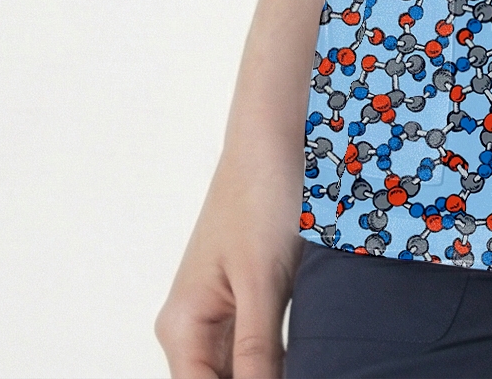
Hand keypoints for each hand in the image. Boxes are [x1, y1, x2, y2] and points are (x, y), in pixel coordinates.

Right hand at [154, 141, 304, 378]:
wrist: (276, 136)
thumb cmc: (262, 194)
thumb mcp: (263, 280)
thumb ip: (257, 350)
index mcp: (182, 326)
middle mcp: (193, 327)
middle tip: (305, 369)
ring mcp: (220, 314)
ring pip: (242, 373)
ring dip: (272, 373)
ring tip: (310, 361)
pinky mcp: (247, 300)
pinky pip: (258, 349)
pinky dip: (281, 360)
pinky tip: (309, 357)